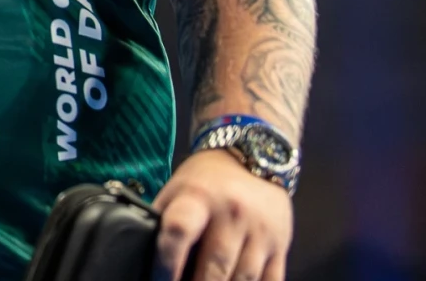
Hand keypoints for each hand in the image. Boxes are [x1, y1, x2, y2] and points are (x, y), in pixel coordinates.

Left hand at [153, 148, 292, 280]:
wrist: (253, 157)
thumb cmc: (208, 179)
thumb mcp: (178, 188)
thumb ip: (163, 219)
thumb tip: (143, 251)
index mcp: (199, 197)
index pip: (179, 230)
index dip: (167, 262)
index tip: (160, 280)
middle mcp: (233, 214)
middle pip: (215, 264)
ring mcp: (261, 231)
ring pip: (244, 278)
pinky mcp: (281, 245)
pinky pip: (271, 279)